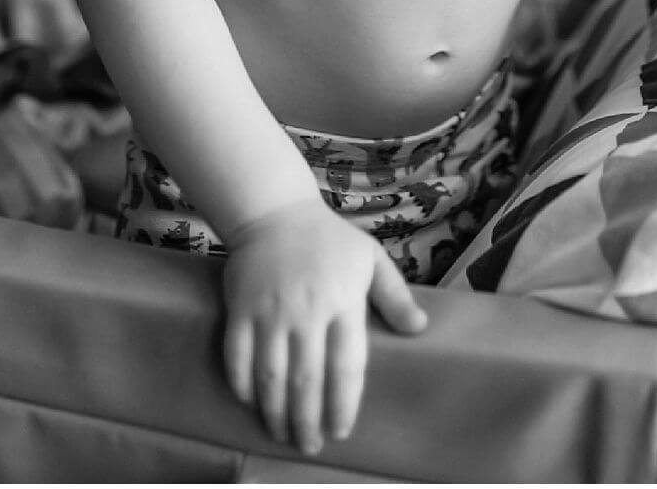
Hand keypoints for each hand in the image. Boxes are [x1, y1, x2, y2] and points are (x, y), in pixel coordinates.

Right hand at [222, 198, 426, 455]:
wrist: (274, 209)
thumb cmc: (328, 238)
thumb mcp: (370, 258)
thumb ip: (395, 295)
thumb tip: (420, 329)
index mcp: (343, 302)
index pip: (346, 366)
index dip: (343, 404)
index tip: (341, 431)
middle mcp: (306, 311)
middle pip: (306, 380)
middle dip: (307, 420)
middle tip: (309, 446)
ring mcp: (270, 311)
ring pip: (271, 375)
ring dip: (275, 411)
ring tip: (281, 433)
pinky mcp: (240, 308)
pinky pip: (236, 355)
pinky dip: (242, 384)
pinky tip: (251, 402)